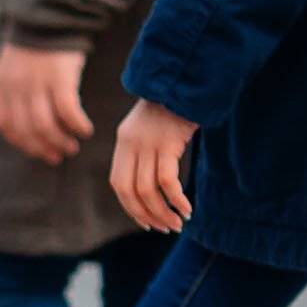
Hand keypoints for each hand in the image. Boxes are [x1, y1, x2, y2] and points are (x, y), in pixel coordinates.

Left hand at [0, 41, 93, 164]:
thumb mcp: (15, 63)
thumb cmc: (39, 39)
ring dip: (59, 141)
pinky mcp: (60, 78)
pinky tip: (85, 130)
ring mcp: (37, 83)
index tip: (35, 150)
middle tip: (56, 156)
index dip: (20, 142)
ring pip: (44, 126)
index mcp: (3, 84)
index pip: (5, 124)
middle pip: (26, 130)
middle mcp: (17, 87)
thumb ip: (15, 87)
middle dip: (41, 148)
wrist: (53, 11)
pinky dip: (76, 125)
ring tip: (70, 147)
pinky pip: (67, 111)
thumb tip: (26, 117)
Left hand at [110, 99, 197, 233]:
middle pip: (131, 191)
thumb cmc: (175, 105)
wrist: (188, 78)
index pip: (119, 184)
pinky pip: (167, 180)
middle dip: (147, 215)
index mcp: (124, 142)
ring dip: (163, 212)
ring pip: (148, 190)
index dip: (130, 207)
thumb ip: (145, 152)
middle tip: (165, 228)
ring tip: (178, 223)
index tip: (146, 222)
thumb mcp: (151, 127)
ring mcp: (148, 143)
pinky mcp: (168, 142)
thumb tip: (151, 187)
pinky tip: (187, 207)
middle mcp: (131, 144)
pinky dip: (176, 198)